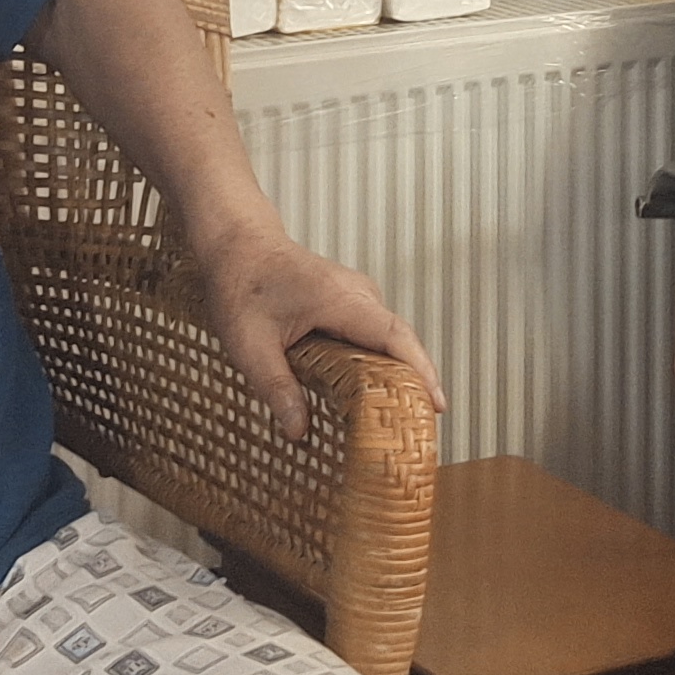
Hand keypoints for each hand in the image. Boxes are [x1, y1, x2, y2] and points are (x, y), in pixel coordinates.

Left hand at [196, 229, 442, 439]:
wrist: (237, 243)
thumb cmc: (241, 284)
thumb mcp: (249, 344)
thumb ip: (275, 387)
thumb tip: (298, 431)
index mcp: (341, 300)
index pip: (394, 337)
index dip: (420, 371)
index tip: (437, 403)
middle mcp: (359, 295)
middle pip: (401, 342)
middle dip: (415, 383)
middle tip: (421, 429)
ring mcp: (357, 297)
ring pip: (388, 341)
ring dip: (397, 375)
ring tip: (402, 419)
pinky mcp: (350, 304)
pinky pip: (374, 336)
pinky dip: (380, 364)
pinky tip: (372, 394)